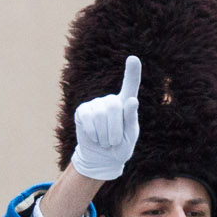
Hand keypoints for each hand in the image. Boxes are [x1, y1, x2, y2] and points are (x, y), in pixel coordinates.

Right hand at [70, 55, 140, 180]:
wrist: (100, 158)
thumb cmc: (119, 147)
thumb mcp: (129, 138)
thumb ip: (132, 120)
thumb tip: (132, 100)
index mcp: (126, 104)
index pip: (130, 85)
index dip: (132, 72)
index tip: (133, 58)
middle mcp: (110, 100)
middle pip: (113, 106)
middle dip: (115, 129)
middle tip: (113, 142)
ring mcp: (95, 104)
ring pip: (100, 115)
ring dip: (104, 135)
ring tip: (105, 142)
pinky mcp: (82, 111)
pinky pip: (88, 120)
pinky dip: (93, 133)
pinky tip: (94, 138)